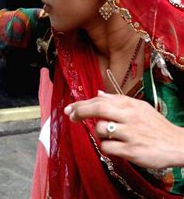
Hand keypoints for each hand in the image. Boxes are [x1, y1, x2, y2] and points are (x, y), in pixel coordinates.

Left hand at [64, 91, 183, 168]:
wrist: (178, 144)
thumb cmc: (155, 126)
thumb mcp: (139, 108)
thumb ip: (117, 100)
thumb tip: (97, 93)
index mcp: (130, 104)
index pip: (99, 100)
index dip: (81, 104)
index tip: (69, 109)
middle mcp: (129, 116)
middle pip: (98, 108)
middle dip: (80, 111)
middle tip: (72, 117)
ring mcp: (130, 133)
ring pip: (100, 129)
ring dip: (97, 133)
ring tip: (107, 136)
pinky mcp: (132, 150)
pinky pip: (107, 147)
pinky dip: (106, 147)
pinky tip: (114, 147)